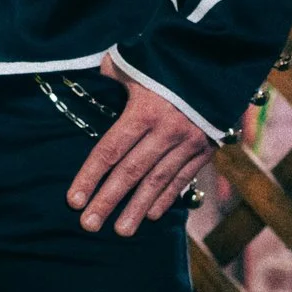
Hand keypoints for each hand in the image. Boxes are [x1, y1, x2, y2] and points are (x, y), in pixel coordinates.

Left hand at [68, 57, 218, 236]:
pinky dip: (166, 197)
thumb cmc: (164, 61)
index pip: (109, 150)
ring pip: (158, 181)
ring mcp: (188, 142)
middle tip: (88, 225)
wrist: (217, 60)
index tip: (74, 200)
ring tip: (120, 231)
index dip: (90, 176)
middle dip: (108, 200)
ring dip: (137, 208)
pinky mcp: (205, 148)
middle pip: (131, 172)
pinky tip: (150, 215)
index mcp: (143, 110)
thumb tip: (85, 84)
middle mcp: (166, 130)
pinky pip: (182, 178)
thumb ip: (108, 76)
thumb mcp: (133, 63)